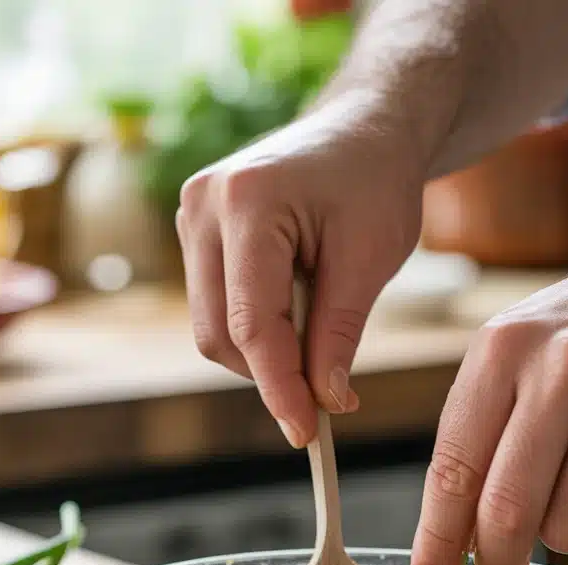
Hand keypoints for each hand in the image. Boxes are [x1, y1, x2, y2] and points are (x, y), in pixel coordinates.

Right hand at [176, 98, 424, 447]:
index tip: (306, 433)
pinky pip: (217, 308)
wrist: (362, 129)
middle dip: (272, 374)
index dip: (280, 388)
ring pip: (213, 328)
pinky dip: (256, 331)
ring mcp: (191, 219)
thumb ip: (339, 334)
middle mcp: (201, 207)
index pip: (252, 325)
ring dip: (264, 353)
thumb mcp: (370, 260)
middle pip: (221, 334)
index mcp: (246, 202)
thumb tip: (324, 402)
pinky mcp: (197, 235)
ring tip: (319, 328)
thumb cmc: (375, 182)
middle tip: (329, 390)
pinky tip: (296, 312)